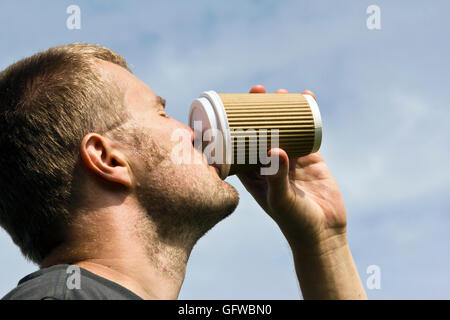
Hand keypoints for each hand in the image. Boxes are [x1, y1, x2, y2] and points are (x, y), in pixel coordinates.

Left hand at [237, 85, 347, 254]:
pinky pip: (306, 132)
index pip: (238, 143)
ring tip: (282, 92)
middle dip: (259, 110)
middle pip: (260, 130)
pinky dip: (306, 116)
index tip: (236, 104)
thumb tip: (275, 150)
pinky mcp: (310, 158)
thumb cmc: (295, 222)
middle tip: (259, 91)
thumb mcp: (281, 201)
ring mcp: (290, 159)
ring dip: (281, 109)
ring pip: (283, 128)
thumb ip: (276, 178)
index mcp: (253, 174)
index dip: (235, 123)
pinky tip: (307, 99)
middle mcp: (269, 164)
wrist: (324, 232)